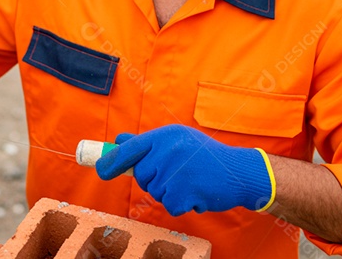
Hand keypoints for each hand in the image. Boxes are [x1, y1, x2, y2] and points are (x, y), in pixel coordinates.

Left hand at [95, 124, 273, 215]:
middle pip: (142, 175)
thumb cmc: (206, 157)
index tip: (101, 170)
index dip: (113, 160)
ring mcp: (176, 170)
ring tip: (191, 182)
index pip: (131, 148)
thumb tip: (119, 139)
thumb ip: (149, 143)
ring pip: (156, 193)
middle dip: (155, 180)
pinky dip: (182, 205)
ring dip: (171, 194)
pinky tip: (197, 194)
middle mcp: (169, 149)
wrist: (240, 172)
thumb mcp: (179, 141)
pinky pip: (170, 206)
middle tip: (178, 175)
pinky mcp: (185, 191)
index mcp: (166, 135)